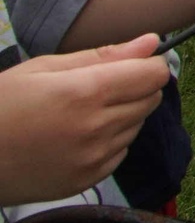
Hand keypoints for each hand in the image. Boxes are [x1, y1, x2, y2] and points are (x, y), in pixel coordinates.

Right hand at [0, 37, 173, 200]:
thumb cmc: (0, 106)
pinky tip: (77, 137)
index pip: (152, 75)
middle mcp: (96, 128)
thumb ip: (102, 56)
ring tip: (80, 113)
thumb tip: (151, 42)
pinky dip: (110, 141)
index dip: (146, 65)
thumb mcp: (41, 69)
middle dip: (135, 88)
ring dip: (122, 115)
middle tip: (98, 88)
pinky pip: (121, 152)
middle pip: (150, 99)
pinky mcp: (88, 180)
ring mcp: (94, 158)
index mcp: (85, 93)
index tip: (131, 65)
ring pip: (137, 126)